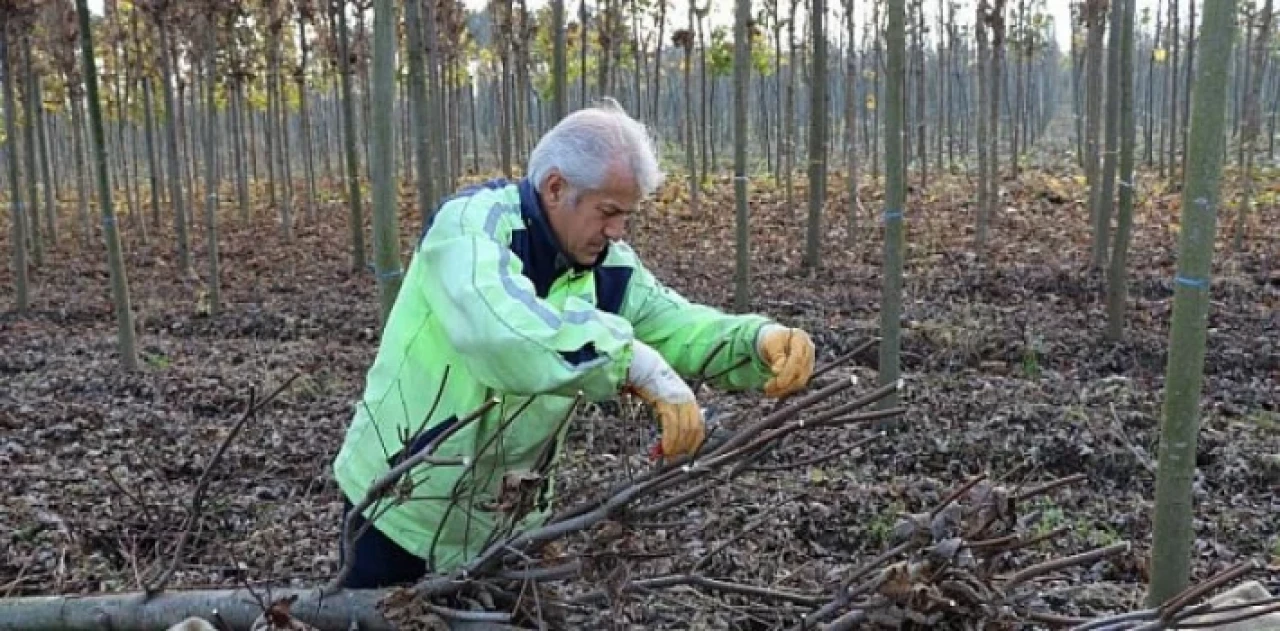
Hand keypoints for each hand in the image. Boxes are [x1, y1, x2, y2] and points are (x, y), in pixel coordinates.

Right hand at [625, 340, 704, 457]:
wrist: (643, 367)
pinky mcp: (667, 402)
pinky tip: (663, 448)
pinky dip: (669, 440)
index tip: (689, 455)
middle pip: (694, 430)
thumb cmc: (651, 384)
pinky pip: (671, 426)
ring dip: (676, 447)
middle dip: (685, 447)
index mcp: (690, 400)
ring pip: (684, 430)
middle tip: (675, 458)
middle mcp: (688, 400)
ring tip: (667, 455)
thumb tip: (670, 435)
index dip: (696, 442)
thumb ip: (671, 415)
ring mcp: (679, 401)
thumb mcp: (666, 400)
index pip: (700, 426)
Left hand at [757, 324, 814, 397]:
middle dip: (784, 381)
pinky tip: (773, 392)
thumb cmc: (772, 340)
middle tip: (767, 387)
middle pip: (800, 371)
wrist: (775, 342)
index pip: (797, 357)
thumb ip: (776, 355)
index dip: (787, 369)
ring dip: (783, 389)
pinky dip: (784, 390)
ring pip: (800, 381)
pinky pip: (796, 385)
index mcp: (801, 339)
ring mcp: (809, 363)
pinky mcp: (805, 374)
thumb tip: (778, 370)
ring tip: (768, 391)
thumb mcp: (770, 343)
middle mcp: (809, 351)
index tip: (774, 375)